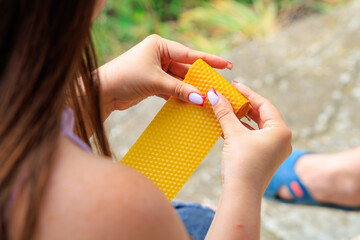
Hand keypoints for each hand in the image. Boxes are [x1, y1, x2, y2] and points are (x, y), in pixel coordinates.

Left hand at [99, 34, 231, 114]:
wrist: (102, 92)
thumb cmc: (126, 77)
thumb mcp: (156, 81)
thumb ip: (179, 90)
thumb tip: (201, 99)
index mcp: (160, 45)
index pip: (189, 54)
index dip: (209, 60)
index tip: (227, 65)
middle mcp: (159, 55)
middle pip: (185, 68)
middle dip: (200, 79)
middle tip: (218, 86)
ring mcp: (156, 69)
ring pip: (179, 80)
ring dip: (190, 90)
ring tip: (207, 98)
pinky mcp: (152, 83)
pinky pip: (171, 89)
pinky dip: (180, 96)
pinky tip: (191, 103)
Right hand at [207, 82, 291, 193]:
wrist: (242, 194)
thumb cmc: (242, 164)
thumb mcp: (233, 134)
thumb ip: (224, 112)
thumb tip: (213, 94)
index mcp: (281, 130)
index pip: (264, 104)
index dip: (247, 93)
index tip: (234, 85)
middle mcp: (281, 139)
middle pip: (261, 115)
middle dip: (244, 105)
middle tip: (229, 96)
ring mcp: (274, 149)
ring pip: (256, 127)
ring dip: (241, 118)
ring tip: (226, 108)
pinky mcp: (265, 157)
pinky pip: (254, 137)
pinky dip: (241, 130)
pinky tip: (227, 126)